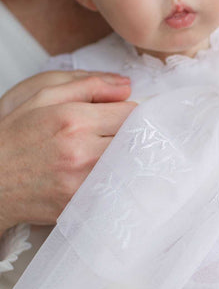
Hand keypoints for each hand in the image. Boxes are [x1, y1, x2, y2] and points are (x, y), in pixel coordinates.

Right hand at [0, 74, 135, 231]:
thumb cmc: (14, 138)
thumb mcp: (42, 98)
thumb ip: (88, 86)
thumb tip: (126, 86)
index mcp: (74, 120)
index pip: (130, 113)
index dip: (126, 112)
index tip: (117, 116)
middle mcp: (83, 151)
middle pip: (134, 138)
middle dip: (127, 133)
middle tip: (110, 135)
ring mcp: (84, 181)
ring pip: (129, 162)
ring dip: (123, 155)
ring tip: (102, 152)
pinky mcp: (84, 202)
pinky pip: (116, 185)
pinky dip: (114, 177)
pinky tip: (98, 172)